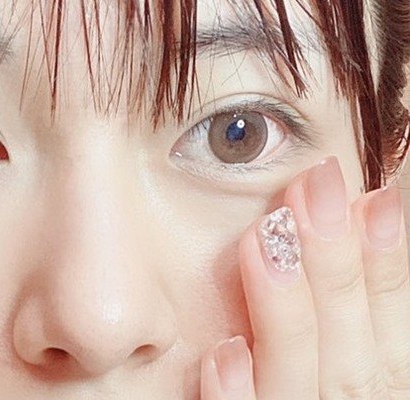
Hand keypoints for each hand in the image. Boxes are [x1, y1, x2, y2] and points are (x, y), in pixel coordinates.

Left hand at [199, 157, 409, 399]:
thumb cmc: (315, 397)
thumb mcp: (344, 373)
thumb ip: (354, 323)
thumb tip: (373, 220)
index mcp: (377, 399)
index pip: (393, 339)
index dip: (390, 268)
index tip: (375, 196)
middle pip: (354, 358)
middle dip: (340, 270)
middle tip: (316, 188)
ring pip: (306, 394)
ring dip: (288, 319)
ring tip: (265, 244)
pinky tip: (224, 353)